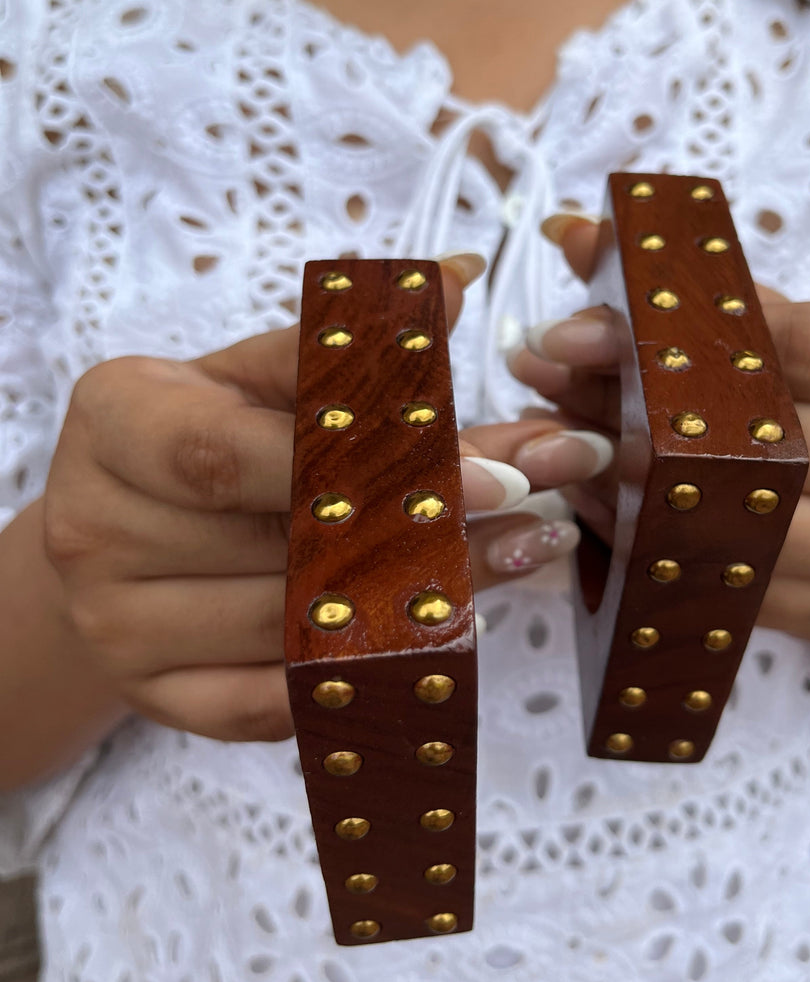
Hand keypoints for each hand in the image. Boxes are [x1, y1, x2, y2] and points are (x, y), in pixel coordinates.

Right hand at [40, 255, 601, 743]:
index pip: (235, 452)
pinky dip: (364, 672)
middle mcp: (96, 533)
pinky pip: (272, 704)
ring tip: (526, 552)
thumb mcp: (253, 372)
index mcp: (114, 425)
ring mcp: (118, 630)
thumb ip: (345, 339)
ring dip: (424, 599)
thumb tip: (461, 277)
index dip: (367, 463)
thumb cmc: (196, 433)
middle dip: (431, 529)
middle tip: (542, 504)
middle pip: (283, 549)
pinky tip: (450, 634)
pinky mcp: (156, 698)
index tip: (496, 469)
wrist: (117, 531)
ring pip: (292, 631)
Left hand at [516, 216, 809, 646]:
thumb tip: (570, 234)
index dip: (690, 334)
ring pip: (746, 519)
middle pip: (770, 439)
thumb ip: (697, 287)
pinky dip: (653, 545)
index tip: (584, 329)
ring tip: (560, 444)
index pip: (807, 342)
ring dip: (633, 485)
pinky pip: (732, 581)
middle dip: (641, 411)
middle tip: (548, 382)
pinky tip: (596, 506)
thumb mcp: (793, 332)